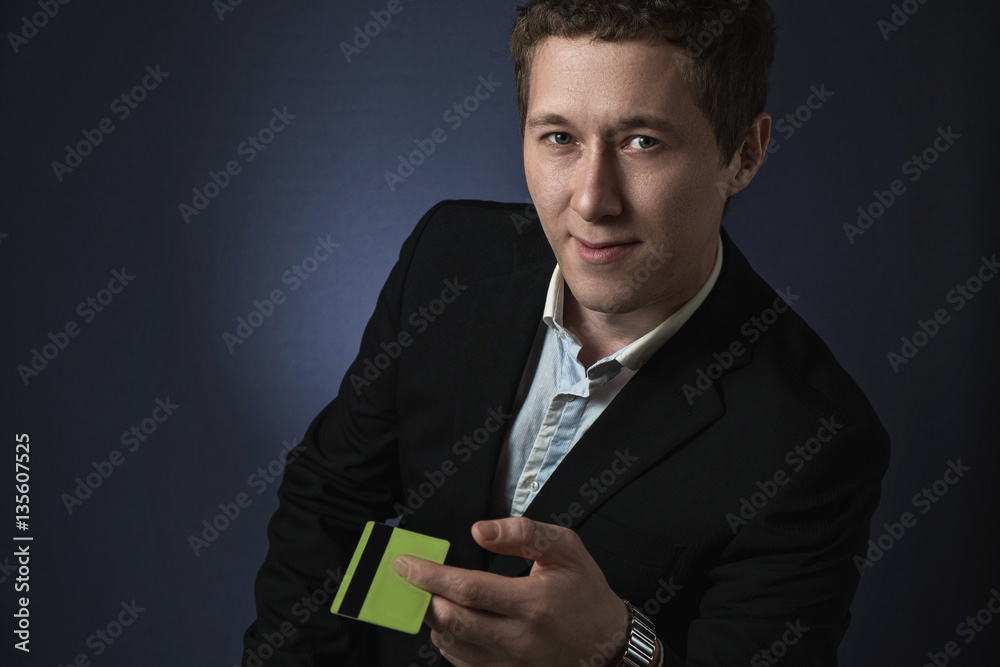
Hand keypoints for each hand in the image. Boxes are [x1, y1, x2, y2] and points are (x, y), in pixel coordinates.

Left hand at [393, 517, 630, 666]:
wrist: (609, 645)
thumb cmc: (586, 593)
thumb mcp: (565, 549)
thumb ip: (523, 533)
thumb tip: (480, 531)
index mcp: (533, 603)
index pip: (468, 589)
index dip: (430, 575)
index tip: (406, 563)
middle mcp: (519, 639)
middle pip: (452, 620)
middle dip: (424, 596)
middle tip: (413, 577)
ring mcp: (512, 665)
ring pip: (452, 644)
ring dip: (434, 617)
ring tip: (436, 595)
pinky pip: (462, 662)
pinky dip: (448, 639)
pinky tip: (453, 619)